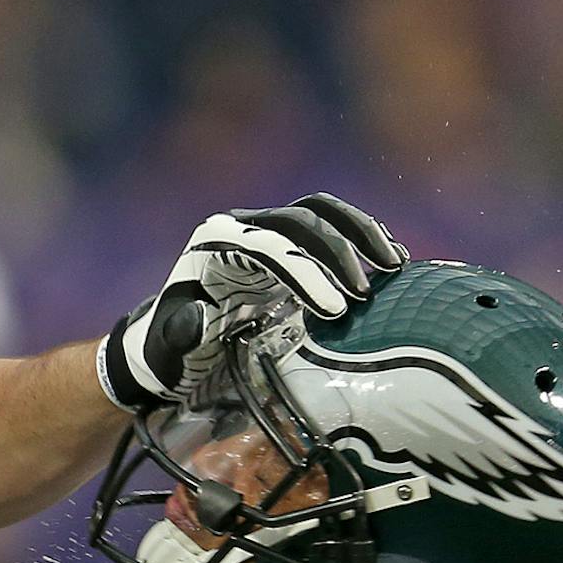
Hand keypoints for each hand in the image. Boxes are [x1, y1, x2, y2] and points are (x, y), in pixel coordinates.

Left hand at [98, 193, 407, 410]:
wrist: (172, 343)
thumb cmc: (168, 350)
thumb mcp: (168, 348)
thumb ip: (180, 334)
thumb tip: (200, 315)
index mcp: (212, 245)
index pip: (267, 247)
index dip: (305, 273)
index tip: (336, 310)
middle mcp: (240, 228)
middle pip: (300, 221)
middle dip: (338, 253)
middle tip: (364, 295)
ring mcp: (266, 231)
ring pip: (321, 213)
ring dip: (361, 234)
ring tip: (395, 265)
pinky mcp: (288, 244)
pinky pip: (330, 226)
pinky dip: (361, 238)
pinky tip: (390, 261)